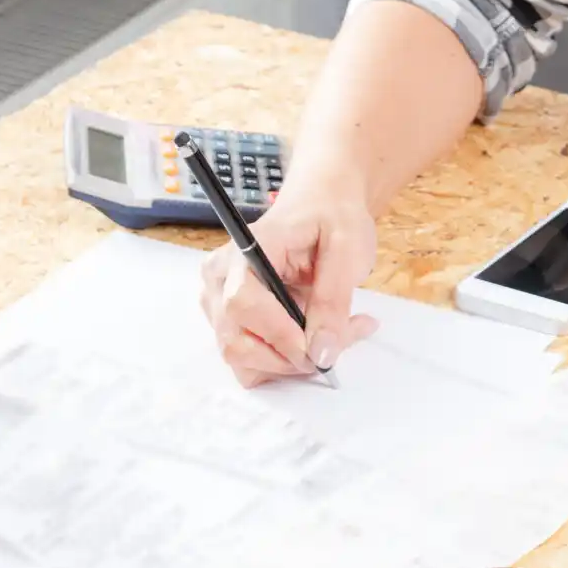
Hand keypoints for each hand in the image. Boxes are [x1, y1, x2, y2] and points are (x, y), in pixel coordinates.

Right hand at [200, 179, 380, 386]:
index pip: (241, 302)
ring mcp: (220, 302)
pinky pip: (249, 362)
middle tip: (338, 343)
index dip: (277, 335)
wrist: (322, 205)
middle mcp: (220, 277)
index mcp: (246, 249)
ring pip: (241, 359)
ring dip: (289, 362)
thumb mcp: (348, 248)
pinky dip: (282, 363)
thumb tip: (322, 352)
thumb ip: (333, 299)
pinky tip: (312, 339)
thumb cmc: (332, 217)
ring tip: (334, 335)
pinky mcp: (230, 321)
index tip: (318, 350)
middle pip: (235, 340)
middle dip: (288, 358)